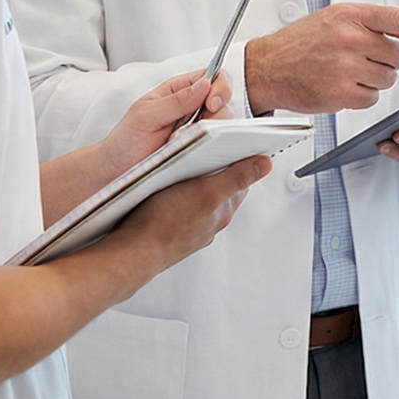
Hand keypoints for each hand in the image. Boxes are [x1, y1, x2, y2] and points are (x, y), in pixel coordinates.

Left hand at [99, 68, 232, 181]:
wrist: (116, 171)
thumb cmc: (126, 140)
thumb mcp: (146, 115)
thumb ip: (176, 100)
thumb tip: (205, 84)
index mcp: (180, 90)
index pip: (214, 77)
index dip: (219, 88)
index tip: (210, 104)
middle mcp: (194, 107)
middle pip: (225, 101)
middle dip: (217, 114)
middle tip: (197, 127)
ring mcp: (199, 129)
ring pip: (225, 124)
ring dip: (210, 133)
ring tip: (182, 142)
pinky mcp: (202, 148)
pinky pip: (219, 145)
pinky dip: (213, 148)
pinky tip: (195, 153)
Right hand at [113, 153, 270, 271]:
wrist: (133, 251)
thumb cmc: (165, 223)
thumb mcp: (206, 192)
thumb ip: (237, 178)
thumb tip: (266, 165)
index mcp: (223, 210)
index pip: (240, 181)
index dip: (239, 161)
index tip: (233, 147)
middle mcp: (210, 222)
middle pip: (220, 189)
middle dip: (215, 171)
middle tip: (204, 153)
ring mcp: (190, 228)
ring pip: (199, 200)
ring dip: (194, 184)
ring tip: (181, 169)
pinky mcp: (171, 232)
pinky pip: (179, 210)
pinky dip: (177, 198)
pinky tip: (164, 192)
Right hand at [244, 2, 398, 114]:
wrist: (265, 66)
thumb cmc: (302, 42)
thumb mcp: (337, 19)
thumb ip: (375, 23)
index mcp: (353, 15)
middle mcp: (350, 38)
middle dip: (386, 60)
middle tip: (360, 58)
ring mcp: (345, 66)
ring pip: (387, 79)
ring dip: (373, 79)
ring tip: (345, 71)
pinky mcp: (340, 93)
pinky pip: (372, 99)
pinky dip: (361, 96)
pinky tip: (340, 86)